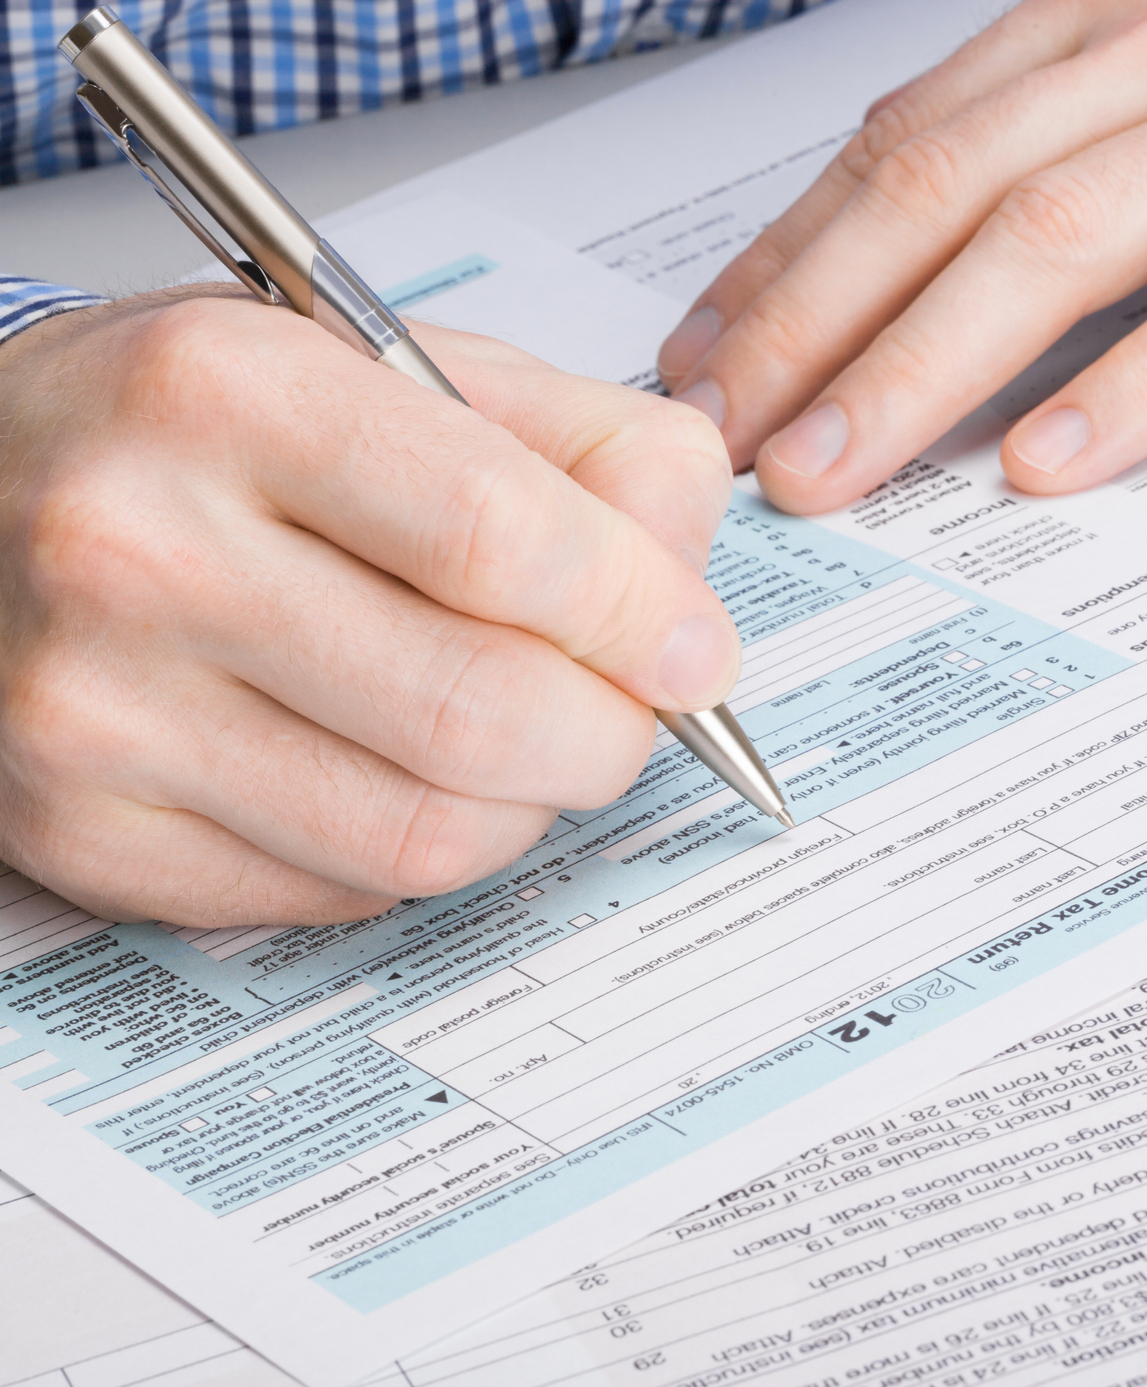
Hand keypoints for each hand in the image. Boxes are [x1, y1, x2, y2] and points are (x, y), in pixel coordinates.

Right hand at [0, 291, 738, 925]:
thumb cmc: (195, 426)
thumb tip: (687, 590)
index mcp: (230, 392)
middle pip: (477, 711)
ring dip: (525, 807)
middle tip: (625, 712)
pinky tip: (395, 770)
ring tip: (520, 742)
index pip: (500, 535)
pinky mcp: (84, 832)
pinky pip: (338, 894)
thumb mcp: (386, 362)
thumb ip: (578, 444)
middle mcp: (136, 548)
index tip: (692, 647)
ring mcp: (94, 708)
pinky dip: (417, 851)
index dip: (638, 611)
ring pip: (423, 835)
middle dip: (607, 734)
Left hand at [659, 0, 1146, 511]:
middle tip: (720, 442)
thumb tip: (968, 225)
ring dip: (923, 363)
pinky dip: (1139, 382)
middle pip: (947, 186)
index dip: (790, 252)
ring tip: (835, 474)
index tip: (707, 353)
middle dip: (811, 321)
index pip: (911, 134)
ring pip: (1063, 236)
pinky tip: (1054, 460)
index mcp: (1123, 8)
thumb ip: (1107, 104)